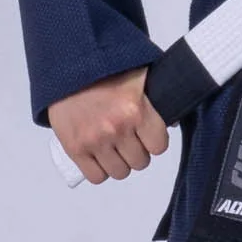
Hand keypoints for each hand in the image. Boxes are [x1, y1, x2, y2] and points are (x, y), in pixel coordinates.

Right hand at [46, 67, 168, 183]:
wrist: (67, 64)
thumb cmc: (105, 69)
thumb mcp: (139, 76)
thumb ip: (157, 100)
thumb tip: (174, 122)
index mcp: (136, 110)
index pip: (158, 146)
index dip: (154, 140)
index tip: (147, 133)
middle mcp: (116, 128)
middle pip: (140, 162)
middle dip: (136, 150)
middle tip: (127, 137)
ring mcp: (94, 140)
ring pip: (120, 172)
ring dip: (119, 161)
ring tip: (112, 144)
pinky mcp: (74, 148)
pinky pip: (96, 177)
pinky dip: (99, 169)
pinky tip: (99, 154)